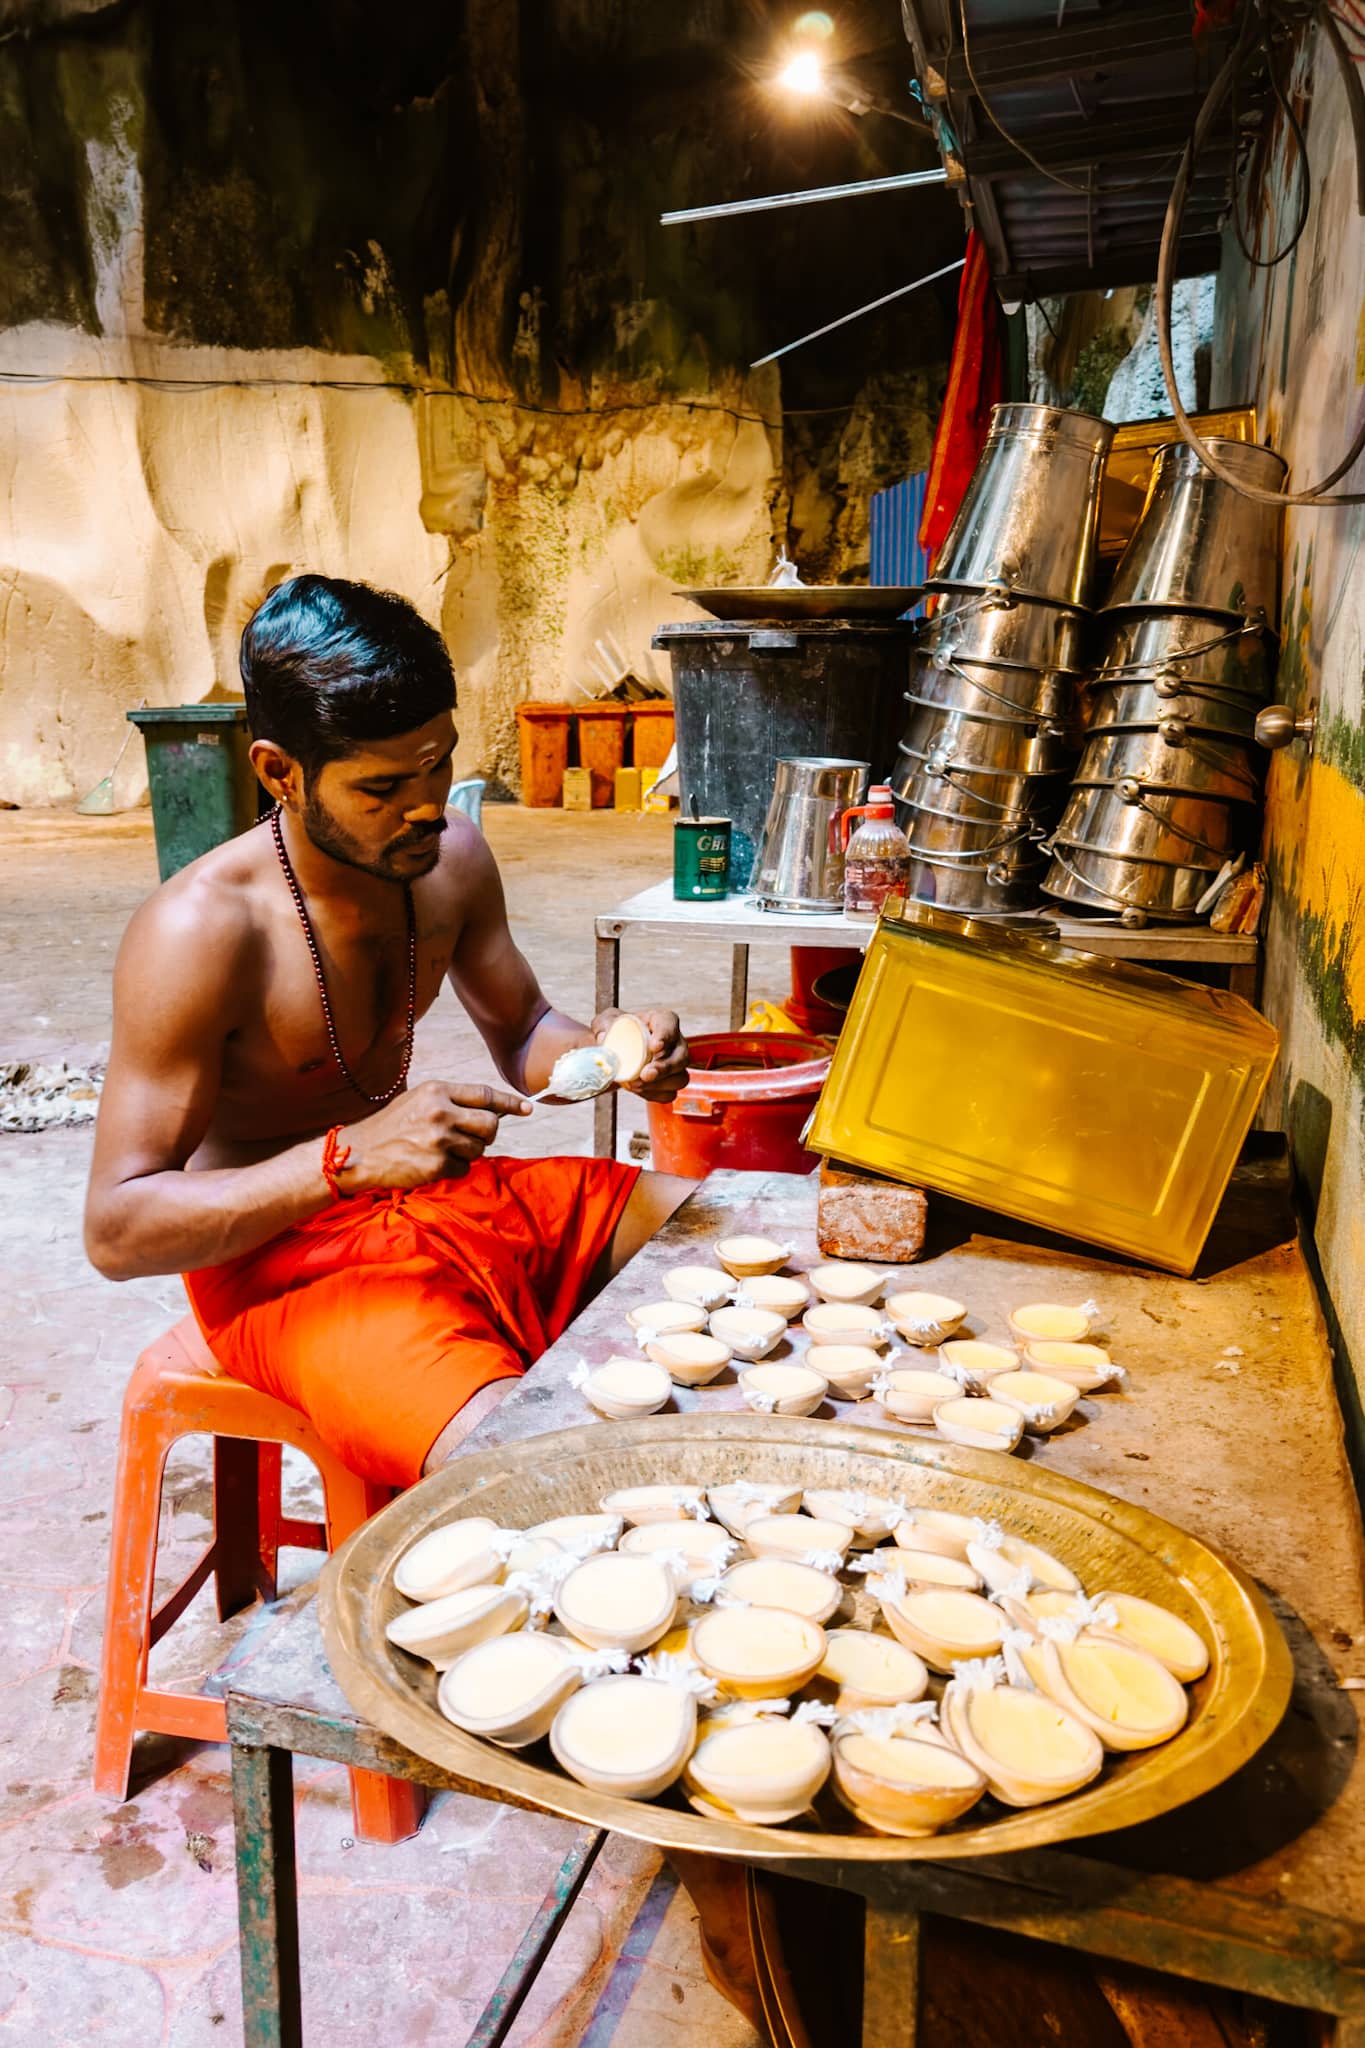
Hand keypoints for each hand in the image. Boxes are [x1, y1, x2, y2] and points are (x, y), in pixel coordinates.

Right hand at [338, 1080, 531, 1191]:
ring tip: (439, 1150)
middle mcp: (440, 1112)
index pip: (485, 1094)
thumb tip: (491, 1110)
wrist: (358, 1153)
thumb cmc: (390, 1127)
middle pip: (491, 1125)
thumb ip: (452, 1102)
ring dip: (466, 1153)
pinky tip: (431, 1164)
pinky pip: (464, 1169)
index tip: (527, 1108)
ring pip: (478, 1149)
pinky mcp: (436, 1164)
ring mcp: (439, 1139)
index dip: (510, 1103)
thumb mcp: (418, 1101)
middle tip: (474, 1138)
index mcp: (437, 1090)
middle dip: (488, 1134)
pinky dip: (453, 1169)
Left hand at [593, 1008, 689, 1102]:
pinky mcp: (669, 1083)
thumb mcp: (606, 1022)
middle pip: (681, 1056)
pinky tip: (639, 1089)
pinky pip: (669, 1093)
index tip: (654, 1046)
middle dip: (664, 1068)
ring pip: (680, 1078)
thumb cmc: (616, 1032)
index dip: (665, 1036)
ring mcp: (675, 1064)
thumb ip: (604, 1025)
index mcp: (660, 1021)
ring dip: (659, 1085)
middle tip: (645, 1074)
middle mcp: (674, 1042)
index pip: (669, 1024)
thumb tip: (605, 1037)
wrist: (616, 1051)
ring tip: (636, 1084)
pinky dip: (653, 1094)